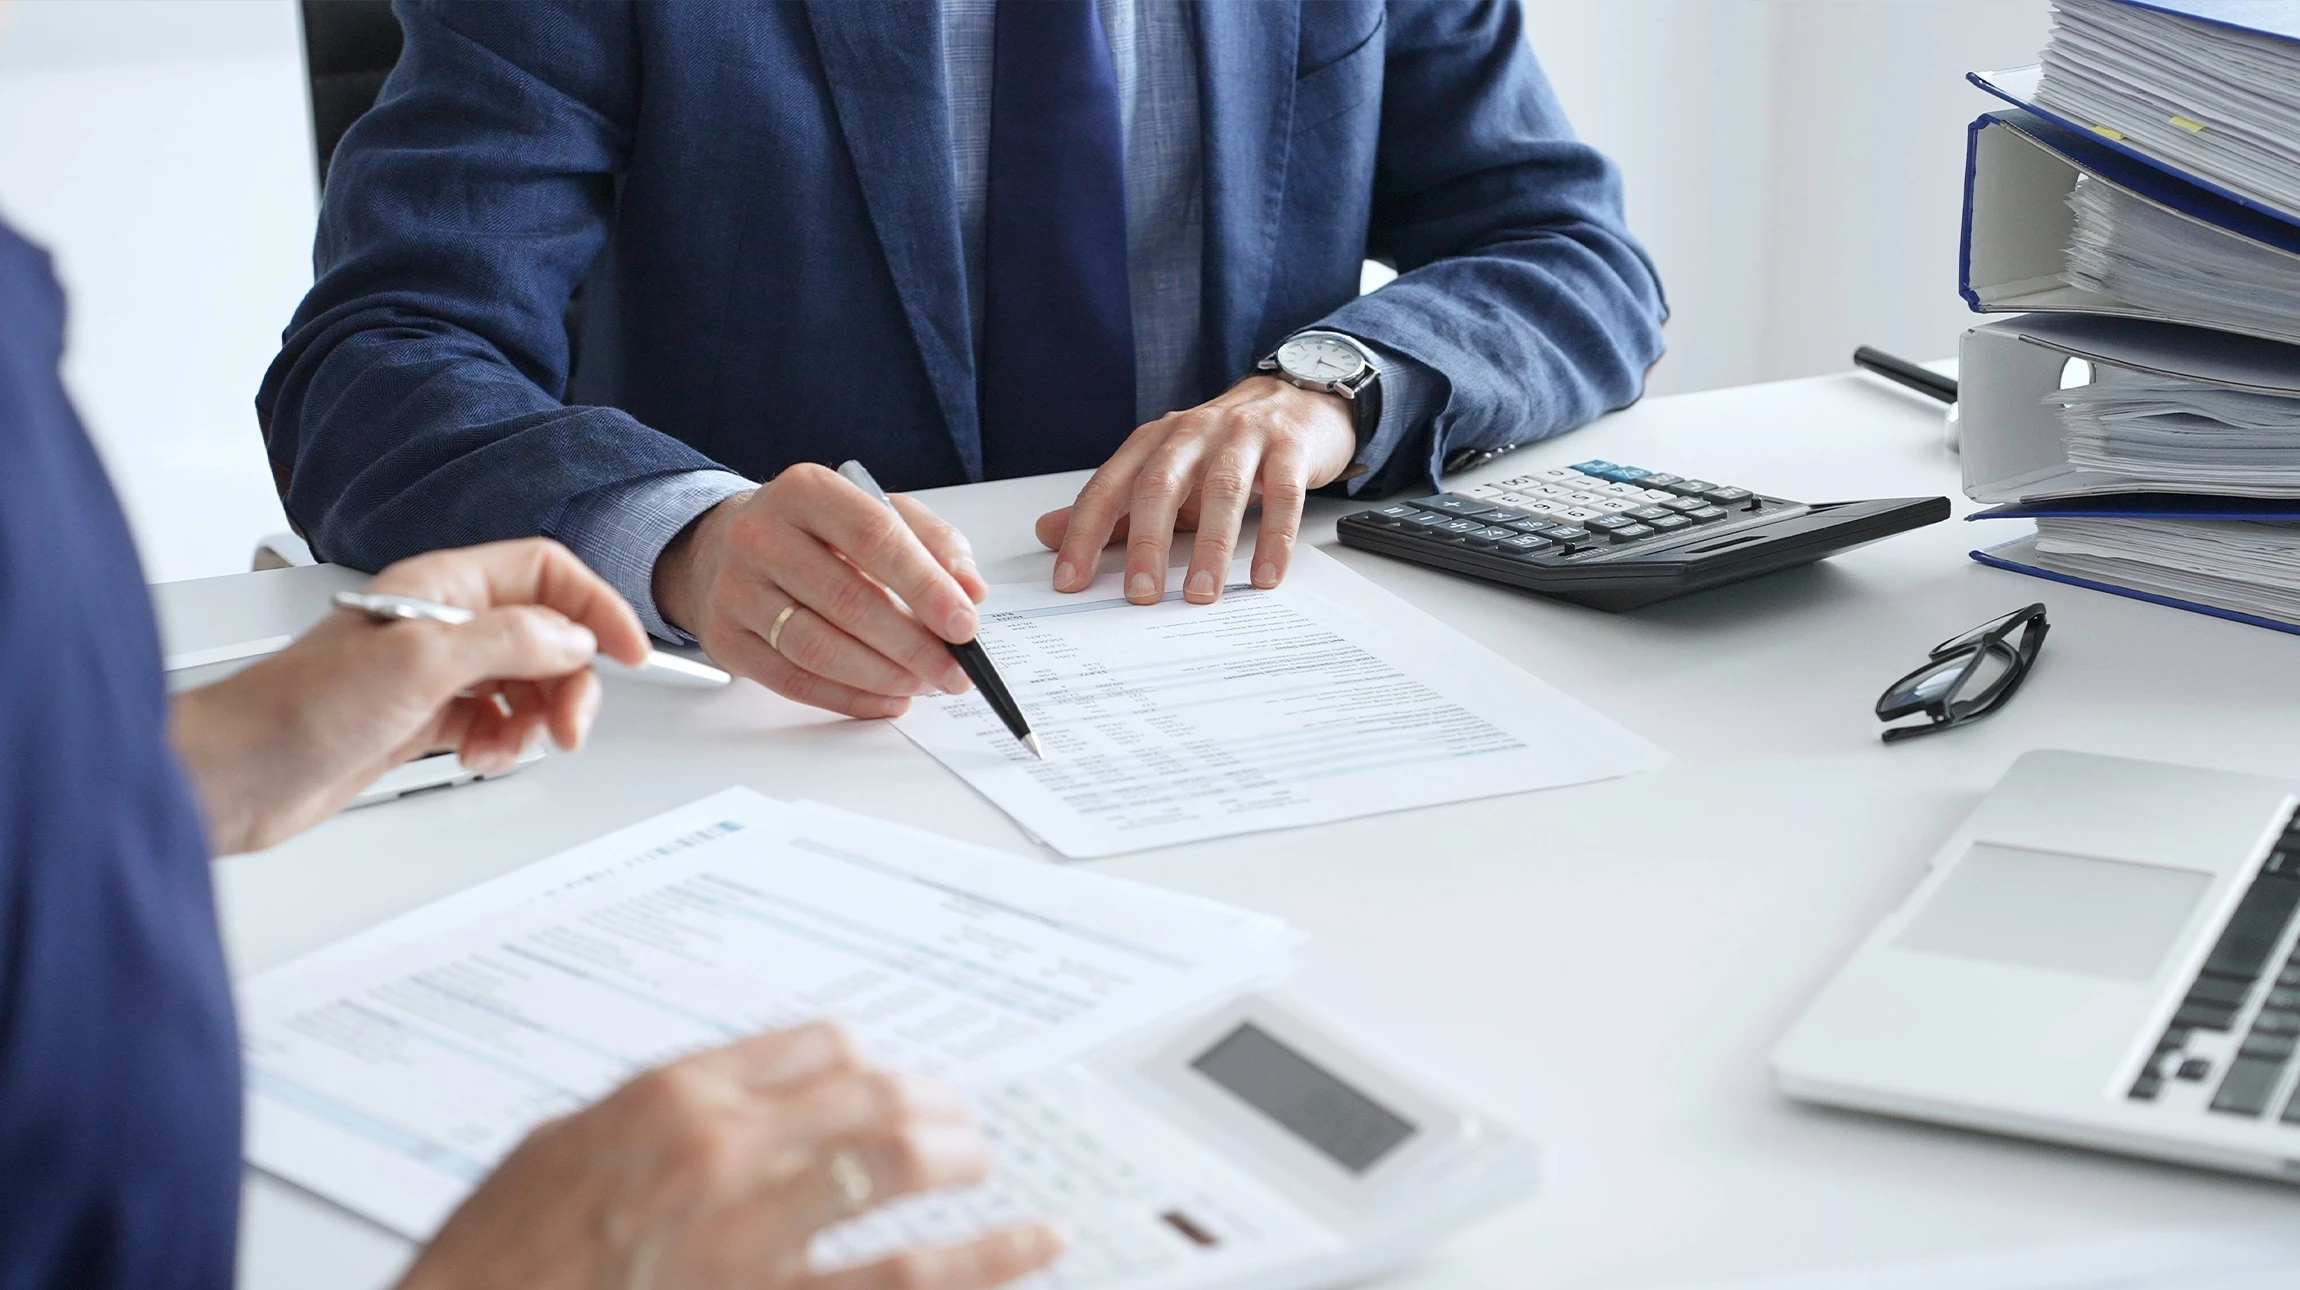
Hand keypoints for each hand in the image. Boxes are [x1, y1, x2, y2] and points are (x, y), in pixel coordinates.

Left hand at [168, 538, 647, 854]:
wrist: (239, 773)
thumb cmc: (298, 707)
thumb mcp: (421, 662)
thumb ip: (510, 641)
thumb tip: (573, 637)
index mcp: (442, 587)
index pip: (546, 573)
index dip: (594, 606)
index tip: (628, 651)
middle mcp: (442, 624)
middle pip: (546, 634)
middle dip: (569, 680)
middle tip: (568, 724)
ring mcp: (433, 673)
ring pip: (525, 683)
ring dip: (536, 718)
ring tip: (517, 745)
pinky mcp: (421, 719)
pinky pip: (493, 722)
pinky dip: (501, 742)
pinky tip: (480, 755)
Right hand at [396, 1022, 1060, 1289]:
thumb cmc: (492, 1261)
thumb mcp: (554, 1155)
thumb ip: (647, 1121)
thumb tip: (716, 1101)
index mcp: (668, 1103)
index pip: (810, 1048)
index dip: (862, 1061)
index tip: (881, 1073)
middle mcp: (721, 1158)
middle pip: (868, 1100)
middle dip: (929, 1106)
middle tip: (958, 1121)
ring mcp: (751, 1241)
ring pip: (897, 1180)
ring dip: (962, 1166)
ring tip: (993, 1171)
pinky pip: (900, 1282)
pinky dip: (981, 1264)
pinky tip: (1029, 1249)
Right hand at [653, 464, 989, 718]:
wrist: (723, 546)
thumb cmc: (814, 532)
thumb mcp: (876, 512)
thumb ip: (933, 544)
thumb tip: (971, 590)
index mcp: (806, 491)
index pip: (874, 537)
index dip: (925, 586)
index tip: (964, 623)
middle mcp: (761, 535)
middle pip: (848, 600)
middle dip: (913, 645)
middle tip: (954, 669)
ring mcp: (737, 589)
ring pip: (818, 647)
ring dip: (883, 676)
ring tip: (924, 684)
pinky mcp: (726, 638)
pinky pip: (793, 681)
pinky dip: (848, 699)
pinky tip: (886, 700)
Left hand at [1035, 375, 1356, 604]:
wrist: (1296, 400)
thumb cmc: (1222, 447)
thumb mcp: (1164, 472)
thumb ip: (1111, 506)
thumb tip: (1048, 534)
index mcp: (1153, 441)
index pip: (1109, 487)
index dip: (1085, 533)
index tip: (1071, 580)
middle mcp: (1192, 433)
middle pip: (1160, 484)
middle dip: (1146, 543)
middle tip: (1141, 594)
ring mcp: (1243, 437)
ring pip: (1222, 490)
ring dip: (1211, 547)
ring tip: (1201, 594)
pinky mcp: (1290, 448)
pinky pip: (1282, 496)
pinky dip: (1273, 540)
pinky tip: (1264, 577)